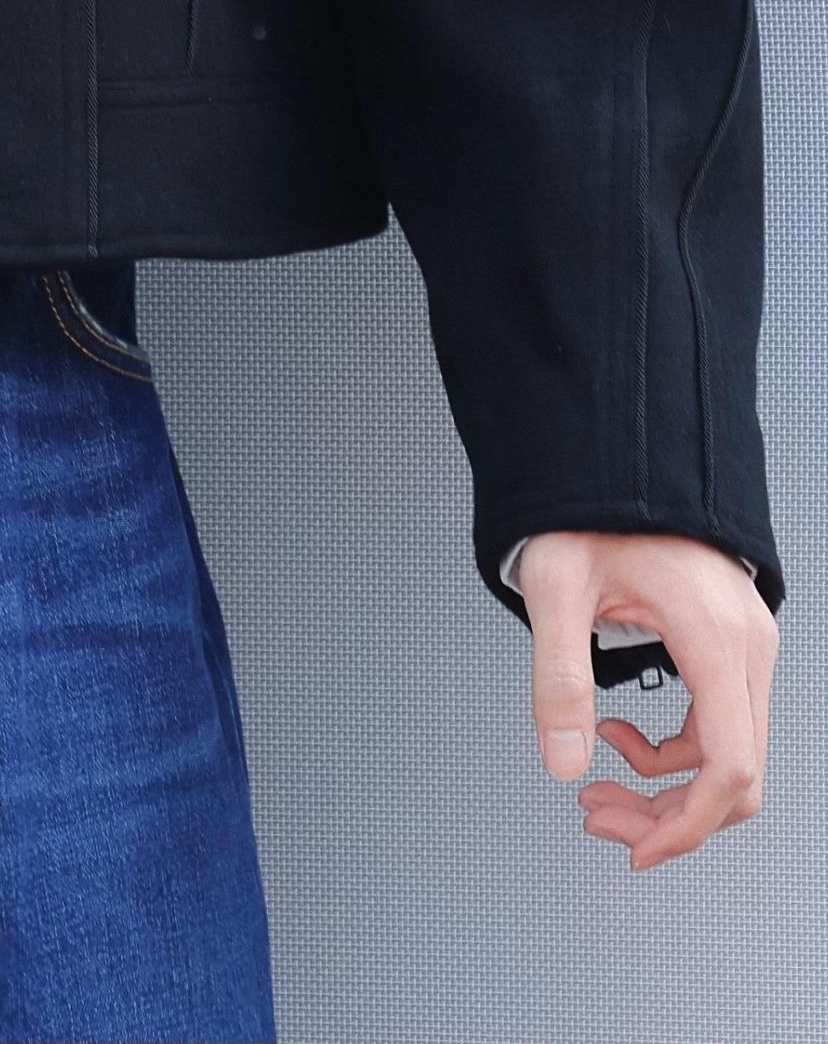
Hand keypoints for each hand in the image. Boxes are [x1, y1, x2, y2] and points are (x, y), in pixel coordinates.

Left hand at [516, 528, 775, 869]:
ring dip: (669, 786)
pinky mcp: (733, 643)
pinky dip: (676, 750)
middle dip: (669, 813)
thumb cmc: (588, 507)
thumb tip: (562, 766)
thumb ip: (557, 674)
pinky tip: (619, 738)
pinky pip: (722, 722)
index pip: (730, 766)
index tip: (638, 851)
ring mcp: (747, 644)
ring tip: (598, 791)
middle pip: (737, 774)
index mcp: (712, 636)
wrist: (617, 451)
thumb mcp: (556, 584)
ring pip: (732, 754)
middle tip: (597, 818)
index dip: (687, 825)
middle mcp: (746, 645)